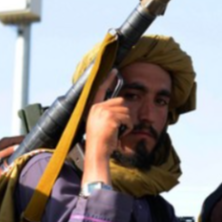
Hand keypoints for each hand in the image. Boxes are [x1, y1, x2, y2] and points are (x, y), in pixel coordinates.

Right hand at [82, 71, 131, 185]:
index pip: (101, 89)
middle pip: (121, 101)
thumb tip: (122, 105)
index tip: (115, 70)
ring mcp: (104, 111)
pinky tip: (119, 134)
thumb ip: (106, 113)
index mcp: (93, 108)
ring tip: (117, 132)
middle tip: (119, 127)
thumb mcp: (99, 124)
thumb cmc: (100, 142)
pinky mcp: (111, 117)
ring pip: (127, 111)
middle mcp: (98, 107)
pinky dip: (127, 128)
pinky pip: (128, 119)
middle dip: (125, 114)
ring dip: (126, 123)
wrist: (97, 152)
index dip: (108, 79)